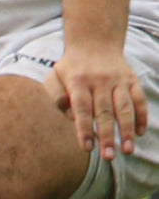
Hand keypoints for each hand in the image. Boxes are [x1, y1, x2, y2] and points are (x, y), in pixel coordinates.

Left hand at [48, 40, 147, 159]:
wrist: (94, 41)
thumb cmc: (71, 67)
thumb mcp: (56, 77)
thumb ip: (56, 97)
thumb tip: (69, 118)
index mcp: (78, 81)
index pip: (82, 109)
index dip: (84, 129)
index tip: (87, 148)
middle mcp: (100, 81)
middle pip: (104, 112)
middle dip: (107, 136)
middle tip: (108, 157)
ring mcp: (118, 80)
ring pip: (125, 107)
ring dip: (127, 130)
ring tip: (128, 150)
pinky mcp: (132, 79)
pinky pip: (139, 99)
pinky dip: (141, 116)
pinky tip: (140, 133)